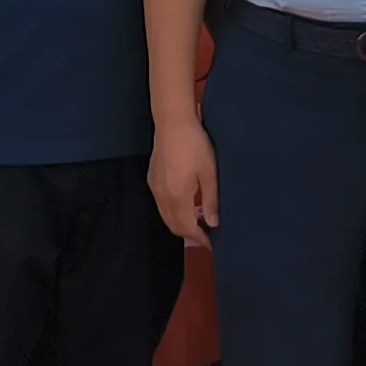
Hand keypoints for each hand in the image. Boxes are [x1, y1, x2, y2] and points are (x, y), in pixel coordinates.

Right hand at [150, 116, 218, 239]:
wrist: (173, 122)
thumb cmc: (194, 144)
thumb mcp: (209, 173)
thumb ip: (211, 200)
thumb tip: (213, 223)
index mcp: (177, 197)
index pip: (187, 228)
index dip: (200, 238)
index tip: (212, 243)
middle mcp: (162, 196)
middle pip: (174, 226)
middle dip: (190, 234)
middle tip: (206, 233)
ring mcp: (155, 188)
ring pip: (166, 216)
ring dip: (181, 223)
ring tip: (199, 219)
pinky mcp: (152, 179)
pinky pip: (161, 205)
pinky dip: (173, 211)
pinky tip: (186, 203)